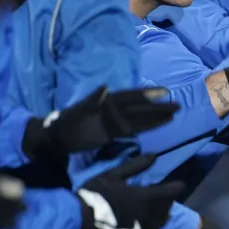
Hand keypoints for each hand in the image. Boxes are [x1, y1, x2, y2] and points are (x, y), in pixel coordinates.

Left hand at [22, 86, 179, 165]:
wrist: (52, 139)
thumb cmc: (62, 125)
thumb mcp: (74, 113)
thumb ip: (90, 101)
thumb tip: (105, 89)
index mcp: (105, 103)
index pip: (130, 98)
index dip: (146, 95)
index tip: (164, 92)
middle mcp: (112, 111)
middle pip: (139, 107)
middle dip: (157, 107)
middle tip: (177, 105)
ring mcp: (112, 122)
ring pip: (138, 118)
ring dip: (154, 117)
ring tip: (172, 114)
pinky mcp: (110, 133)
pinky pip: (132, 129)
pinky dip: (144, 128)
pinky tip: (155, 126)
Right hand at [75, 155, 182, 228]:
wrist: (80, 219)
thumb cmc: (97, 193)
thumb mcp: (114, 175)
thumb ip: (136, 166)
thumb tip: (155, 156)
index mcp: (147, 197)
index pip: (172, 192)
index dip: (176, 187)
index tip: (177, 184)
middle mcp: (150, 215)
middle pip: (168, 207)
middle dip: (168, 200)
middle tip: (163, 195)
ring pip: (162, 221)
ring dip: (162, 213)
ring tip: (155, 208)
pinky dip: (151, 225)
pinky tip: (144, 222)